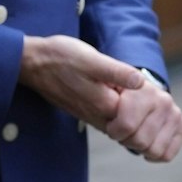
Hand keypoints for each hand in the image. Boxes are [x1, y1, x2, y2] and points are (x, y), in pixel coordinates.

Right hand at [17, 35, 135, 126]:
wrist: (34, 64)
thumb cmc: (61, 57)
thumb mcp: (91, 59)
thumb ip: (117, 72)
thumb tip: (141, 82)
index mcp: (105, 104)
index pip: (141, 112)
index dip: (147, 97)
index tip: (144, 81)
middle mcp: (100, 117)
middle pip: (135, 122)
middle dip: (142, 107)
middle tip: (140, 84)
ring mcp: (93, 118)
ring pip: (124, 124)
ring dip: (132, 110)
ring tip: (129, 87)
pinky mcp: (88, 115)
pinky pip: (113, 121)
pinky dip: (122, 112)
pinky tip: (118, 93)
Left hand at [105, 75, 181, 161]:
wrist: (133, 88)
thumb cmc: (114, 95)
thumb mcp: (103, 93)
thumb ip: (104, 100)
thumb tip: (113, 109)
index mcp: (142, 89)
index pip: (127, 124)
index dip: (114, 130)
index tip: (111, 123)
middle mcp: (163, 99)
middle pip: (140, 141)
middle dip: (126, 139)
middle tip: (122, 129)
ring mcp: (175, 112)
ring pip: (154, 150)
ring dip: (139, 147)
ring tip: (134, 133)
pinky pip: (166, 154)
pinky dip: (153, 155)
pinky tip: (145, 144)